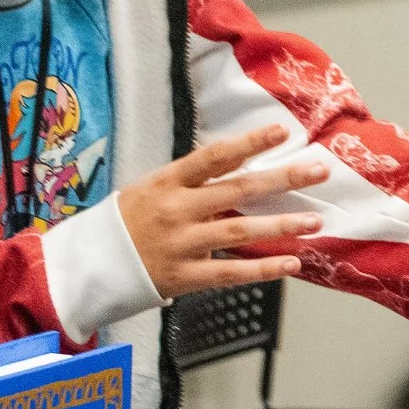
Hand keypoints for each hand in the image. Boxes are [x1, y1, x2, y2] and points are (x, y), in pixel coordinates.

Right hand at [117, 124, 326, 300]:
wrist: (89, 265)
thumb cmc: (128, 220)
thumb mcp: (153, 188)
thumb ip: (195, 179)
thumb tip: (242, 159)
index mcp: (168, 182)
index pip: (214, 157)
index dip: (249, 143)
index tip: (283, 132)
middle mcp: (176, 209)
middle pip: (237, 190)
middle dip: (282, 179)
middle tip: (319, 171)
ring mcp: (180, 243)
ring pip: (239, 231)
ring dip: (281, 226)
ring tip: (315, 221)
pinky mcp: (183, 276)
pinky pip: (230, 272)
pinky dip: (263, 269)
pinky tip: (291, 263)